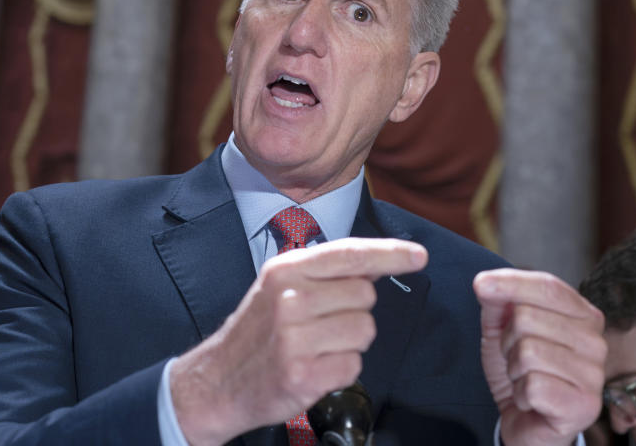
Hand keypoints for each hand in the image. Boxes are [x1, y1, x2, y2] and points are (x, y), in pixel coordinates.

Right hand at [171, 237, 427, 445]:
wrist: (216, 381)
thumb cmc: (259, 332)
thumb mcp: (280, 286)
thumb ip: (325, 273)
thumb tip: (376, 263)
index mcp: (287, 269)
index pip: (350, 254)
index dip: (391, 254)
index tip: (418, 256)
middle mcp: (290, 297)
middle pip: (365, 295)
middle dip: (355, 311)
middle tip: (323, 324)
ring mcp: (294, 337)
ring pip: (365, 330)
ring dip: (350, 343)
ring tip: (317, 347)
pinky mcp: (301, 374)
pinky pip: (354, 365)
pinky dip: (342, 370)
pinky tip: (315, 368)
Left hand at [473, 269, 605, 445]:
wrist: (528, 424)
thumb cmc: (521, 372)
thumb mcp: (502, 331)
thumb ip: (498, 302)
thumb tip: (485, 282)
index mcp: (583, 315)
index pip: (548, 286)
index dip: (511, 282)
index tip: (481, 284)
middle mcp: (595, 341)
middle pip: (527, 318)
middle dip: (508, 341)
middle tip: (518, 361)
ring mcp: (593, 374)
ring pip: (527, 352)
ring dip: (514, 370)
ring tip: (525, 380)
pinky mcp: (584, 405)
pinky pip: (532, 385)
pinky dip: (520, 394)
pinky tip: (532, 400)